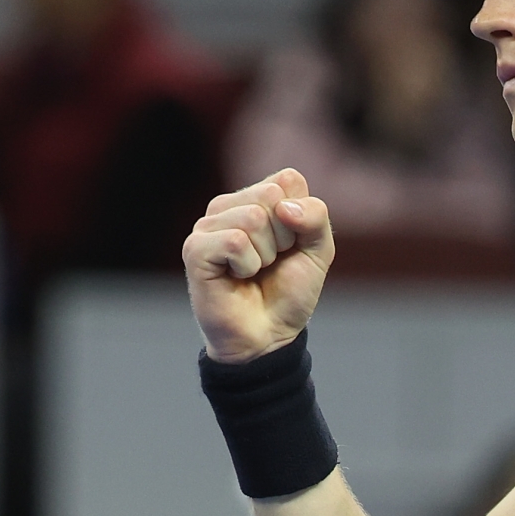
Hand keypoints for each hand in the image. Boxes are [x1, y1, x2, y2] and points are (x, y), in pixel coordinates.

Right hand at [183, 169, 333, 362]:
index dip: (301, 219)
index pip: (288, 180)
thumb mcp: (318, 250)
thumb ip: (316, 216)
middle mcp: (227, 206)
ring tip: (254, 272)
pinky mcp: (195, 248)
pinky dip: (247, 265)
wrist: (269, 335)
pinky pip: (234, 240)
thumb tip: (283, 207)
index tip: (290, 247)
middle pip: (271, 196)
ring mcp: (207, 225)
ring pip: (252, 218)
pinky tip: (237, 277)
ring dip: (265, 255)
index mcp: (255, 198)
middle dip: (284, 237)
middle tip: (271, 263)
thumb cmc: (288, 293)